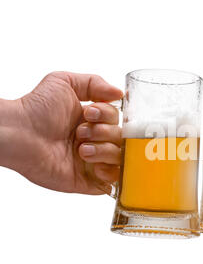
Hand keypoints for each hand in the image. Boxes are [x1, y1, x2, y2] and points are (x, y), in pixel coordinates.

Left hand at [0, 72, 122, 193]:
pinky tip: (94, 165)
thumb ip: (95, 83)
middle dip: (104, 133)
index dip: (107, 115)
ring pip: (119, 158)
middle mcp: (94, 141)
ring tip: (82, 149)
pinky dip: (109, 172)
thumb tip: (120, 92)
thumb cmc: (36, 108)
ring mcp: (92, 162)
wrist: (19, 133)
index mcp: (91, 121)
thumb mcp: (64, 82)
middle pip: (121, 138)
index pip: (116, 119)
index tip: (88, 113)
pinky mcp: (86, 181)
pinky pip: (112, 181)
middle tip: (80, 132)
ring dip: (105, 151)